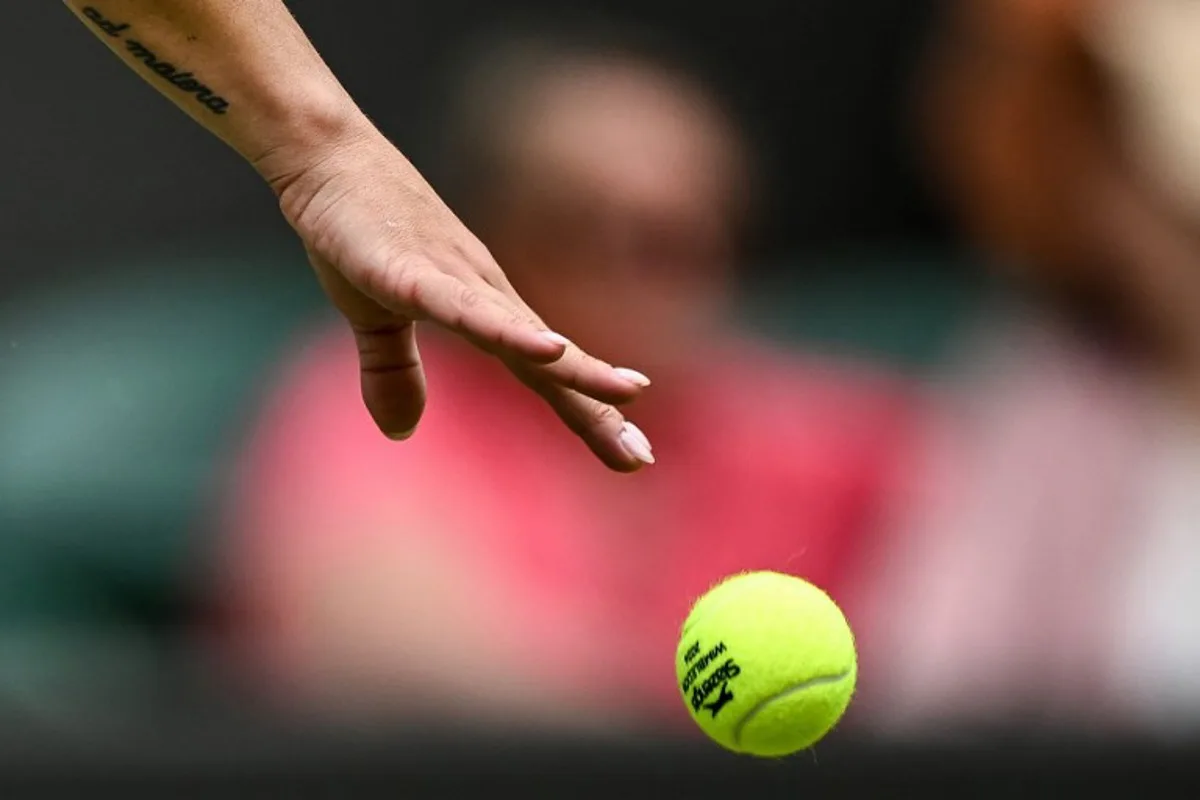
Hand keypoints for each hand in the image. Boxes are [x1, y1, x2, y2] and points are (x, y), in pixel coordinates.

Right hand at [259, 127, 654, 470]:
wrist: (324, 154)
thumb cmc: (356, 228)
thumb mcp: (373, 316)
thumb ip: (394, 372)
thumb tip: (402, 432)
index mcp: (482, 311)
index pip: (543, 374)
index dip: (587, 412)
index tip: (632, 455)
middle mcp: (485, 295)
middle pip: (550, 363)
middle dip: (597, 407)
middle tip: (642, 457)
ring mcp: (453, 279)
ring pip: (524, 334)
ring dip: (575, 367)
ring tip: (627, 395)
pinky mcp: (409, 271)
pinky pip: (462, 306)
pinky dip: (503, 329)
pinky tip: (546, 347)